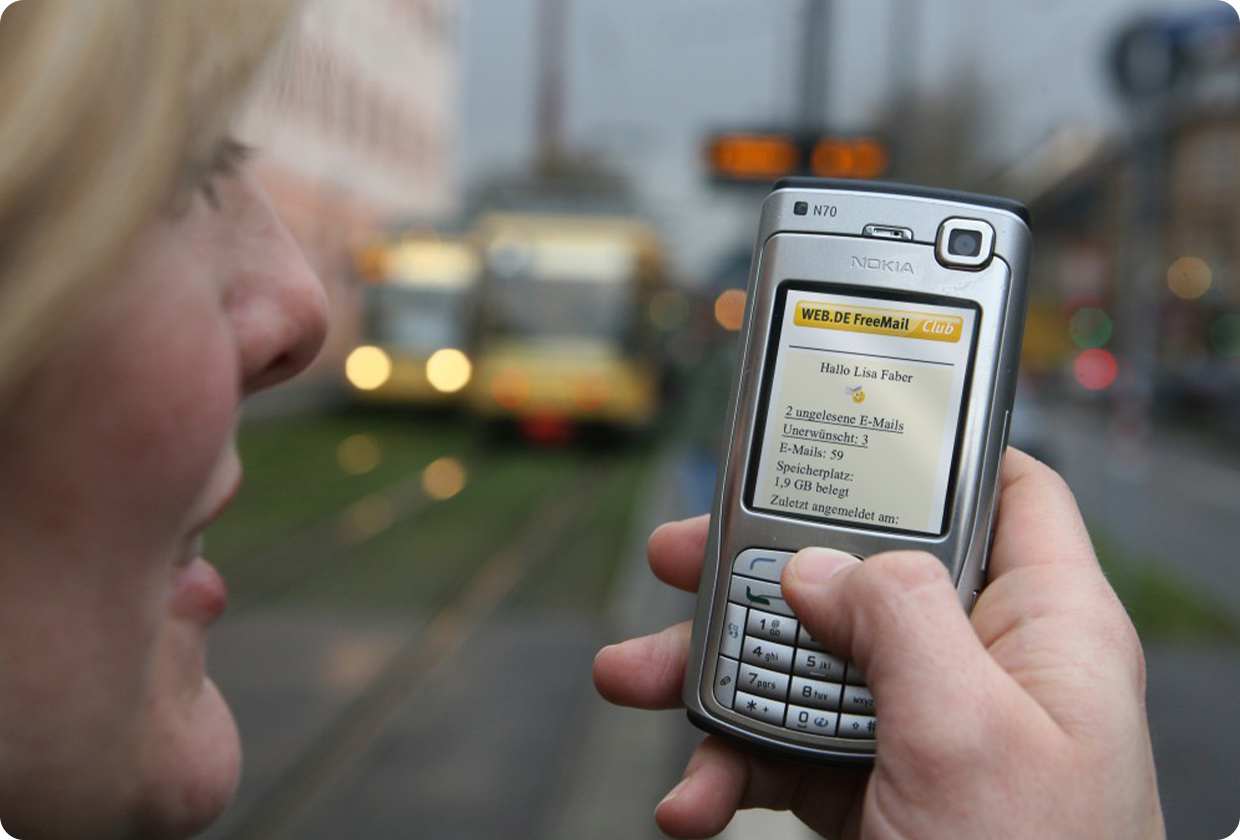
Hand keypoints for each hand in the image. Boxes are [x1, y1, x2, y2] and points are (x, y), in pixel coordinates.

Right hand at [593, 449, 1164, 838]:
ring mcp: (925, 734)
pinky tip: (692, 796)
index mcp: (1045, 627)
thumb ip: (896, 618)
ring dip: (713, 676)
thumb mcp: (968, 731)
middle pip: (863, 577)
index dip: (930, 453)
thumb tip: (818, 566)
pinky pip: (791, 753)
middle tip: (674, 556)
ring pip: (808, 666)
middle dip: (759, 571)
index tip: (836, 434)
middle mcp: (984, 668)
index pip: (1004, 494)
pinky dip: (731, 768)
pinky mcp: (878, 791)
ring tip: (635, 679)